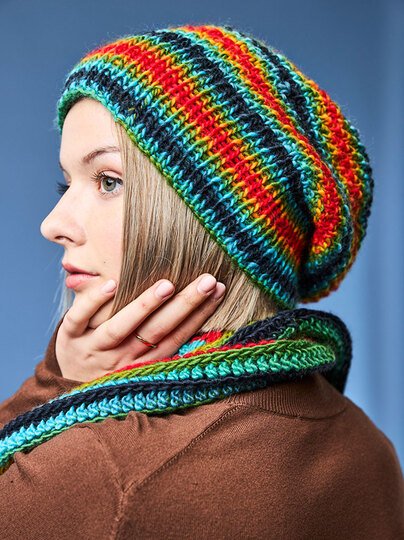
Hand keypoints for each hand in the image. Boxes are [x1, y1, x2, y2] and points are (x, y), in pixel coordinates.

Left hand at [55, 274, 225, 381]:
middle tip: (208, 281)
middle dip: (184, 305)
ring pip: (121, 328)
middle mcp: (122, 358)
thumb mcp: (138, 362)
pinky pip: (79, 319)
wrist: (67, 386)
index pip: (177, 337)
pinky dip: (94, 303)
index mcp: (143, 363)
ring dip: (145, 306)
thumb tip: (198, 311)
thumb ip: (161, 341)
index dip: (200, 315)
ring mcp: (94, 348)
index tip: (220, 289)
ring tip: (167, 285)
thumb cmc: (112, 367)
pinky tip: (111, 284)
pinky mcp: (69, 337)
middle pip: (157, 331)